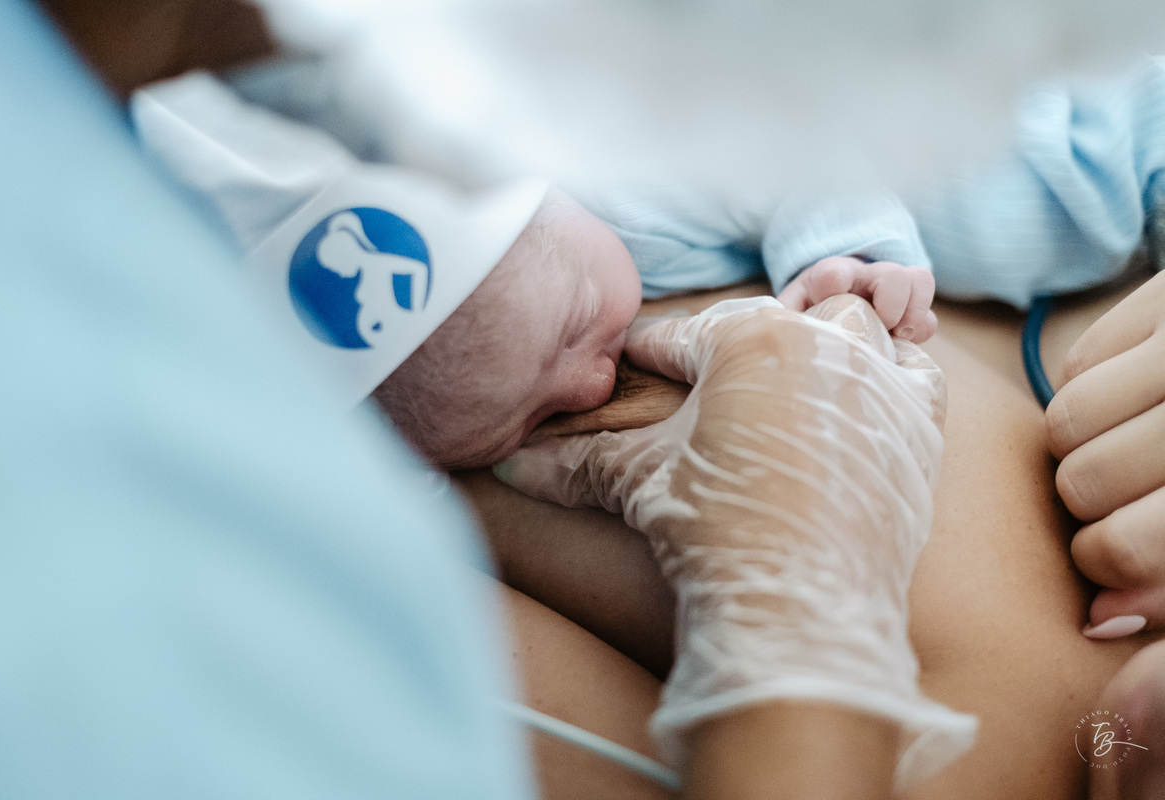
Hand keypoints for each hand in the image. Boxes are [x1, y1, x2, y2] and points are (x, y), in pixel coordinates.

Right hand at [494, 294, 973, 790]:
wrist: (798, 606)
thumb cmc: (715, 529)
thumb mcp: (639, 482)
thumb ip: (576, 462)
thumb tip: (510, 466)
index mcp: (747, 339)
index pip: (680, 338)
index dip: (648, 355)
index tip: (633, 365)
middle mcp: (820, 343)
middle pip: (775, 316)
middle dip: (740, 341)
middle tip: (713, 384)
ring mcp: (878, 380)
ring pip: (859, 324)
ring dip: (828, 338)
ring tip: (795, 375)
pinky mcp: (919, 425)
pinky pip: (916, 371)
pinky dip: (894, 372)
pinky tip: (865, 395)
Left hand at [776, 256, 937, 342]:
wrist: (820, 310)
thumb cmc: (801, 319)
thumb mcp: (785, 318)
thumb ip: (780, 322)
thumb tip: (771, 336)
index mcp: (825, 278)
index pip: (833, 273)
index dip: (835, 285)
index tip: (831, 302)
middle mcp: (862, 278)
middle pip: (890, 272)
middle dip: (891, 301)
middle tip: (882, 327)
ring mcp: (889, 290)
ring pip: (918, 279)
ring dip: (914, 311)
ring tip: (900, 336)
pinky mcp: (907, 310)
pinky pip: (929, 310)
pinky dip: (923, 326)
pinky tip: (904, 343)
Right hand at [1046, 270, 1164, 638]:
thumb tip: (1099, 622)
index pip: (1130, 546)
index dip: (1110, 574)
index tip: (1113, 582)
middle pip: (1084, 484)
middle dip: (1091, 512)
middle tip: (1121, 513)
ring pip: (1065, 425)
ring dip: (1083, 451)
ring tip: (1129, 455)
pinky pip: (1073, 366)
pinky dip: (1091, 394)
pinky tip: (1136, 404)